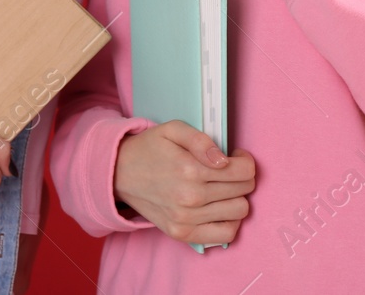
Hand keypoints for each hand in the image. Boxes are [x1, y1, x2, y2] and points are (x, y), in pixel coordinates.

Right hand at [113, 120, 255, 246]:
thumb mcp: (172, 129)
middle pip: (244, 190)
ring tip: (222, 188)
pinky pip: (225, 235)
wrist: (119, 174)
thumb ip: (200, 139)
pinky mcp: (182, 234)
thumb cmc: (149, 149)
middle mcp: (190, 198)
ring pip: (239, 211)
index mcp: (190, 169)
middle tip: (227, 170)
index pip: (244, 171)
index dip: (245, 161)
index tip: (236, 157)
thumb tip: (223, 160)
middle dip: (242, 177)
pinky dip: (229, 221)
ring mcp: (186, 219)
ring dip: (236, 197)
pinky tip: (219, 208)